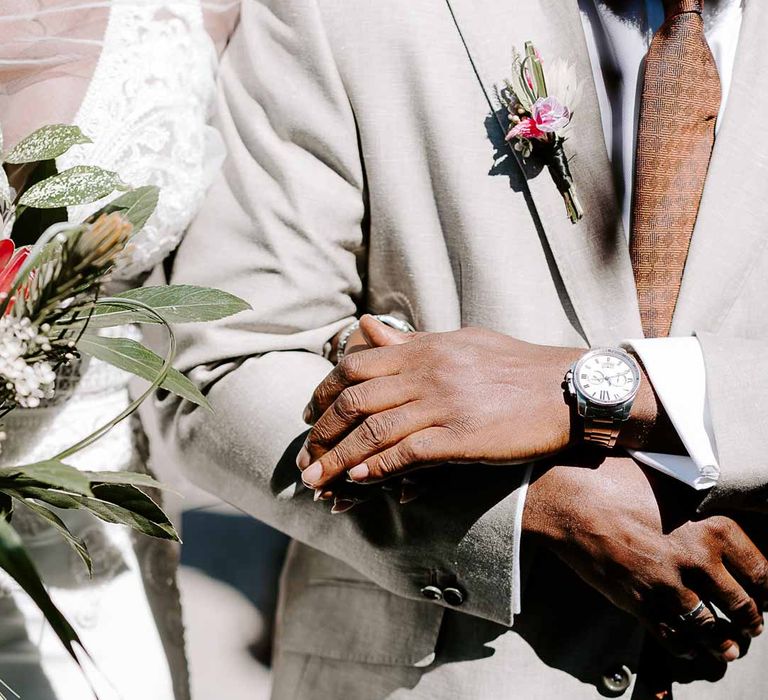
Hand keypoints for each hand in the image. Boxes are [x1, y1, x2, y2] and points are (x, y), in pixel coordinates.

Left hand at [298, 316, 581, 488]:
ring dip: (338, 458)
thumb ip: (410, 342)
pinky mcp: (462, 436)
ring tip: (315, 481)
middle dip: (321, 431)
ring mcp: (443, 403)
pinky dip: (378, 468)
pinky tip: (358, 480)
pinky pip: (408, 453)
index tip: (308, 415)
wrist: (568, 389)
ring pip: (373, 430)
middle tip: (304, 456)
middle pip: (354, 399)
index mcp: (424, 348)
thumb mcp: (460, 343)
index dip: (322, 391)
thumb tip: (367, 326)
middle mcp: (427, 371)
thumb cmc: (515, 366)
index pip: (354, 365)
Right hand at [525, 456, 767, 662]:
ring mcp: (667, 586)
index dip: (767, 587)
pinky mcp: (639, 602)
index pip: (759, 569)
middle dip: (750, 620)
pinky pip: (672, 636)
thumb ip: (694, 497)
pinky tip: (690, 648)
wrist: (568, 502)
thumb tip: (708, 497)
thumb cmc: (613, 481)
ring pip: (710, 628)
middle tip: (752, 625)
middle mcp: (696, 561)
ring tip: (729, 647)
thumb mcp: (664, 480)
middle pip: (741, 604)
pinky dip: (685, 646)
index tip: (766, 594)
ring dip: (724, 642)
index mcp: (710, 528)